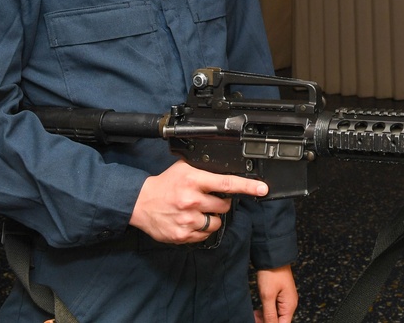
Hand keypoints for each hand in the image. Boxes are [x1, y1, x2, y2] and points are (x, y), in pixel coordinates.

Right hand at [129, 160, 267, 244]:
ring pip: (216, 222)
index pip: (227, 183)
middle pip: (224, 205)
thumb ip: (205, 169)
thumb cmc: (165, 185)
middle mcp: (191, 200)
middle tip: (207, 199)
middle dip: (221, 202)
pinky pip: (204, 235)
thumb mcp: (184, 169)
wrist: (141, 203)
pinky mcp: (183, 235)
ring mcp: (187, 220)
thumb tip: (228, 169)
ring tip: (198, 211)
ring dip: (212, 217)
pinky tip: (190, 221)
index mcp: (194, 181)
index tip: (262, 188)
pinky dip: (201, 229)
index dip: (248, 186)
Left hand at [255, 265, 297, 322]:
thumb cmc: (272, 273)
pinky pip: (274, 308)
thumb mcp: (267, 296)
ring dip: (265, 318)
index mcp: (289, 306)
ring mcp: (285, 299)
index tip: (259, 322)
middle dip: (266, 322)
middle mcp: (290, 304)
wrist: (273, 256)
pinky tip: (257, 310)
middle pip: (279, 321)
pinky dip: (266, 311)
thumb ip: (269, 315)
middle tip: (254, 319)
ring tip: (254, 315)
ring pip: (276, 315)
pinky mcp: (281, 295)